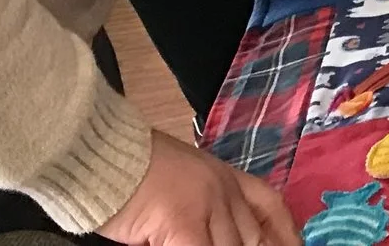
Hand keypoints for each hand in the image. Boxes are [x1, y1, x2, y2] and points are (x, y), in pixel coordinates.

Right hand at [99, 130, 295, 245]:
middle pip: (253, 238)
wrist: (101, 152)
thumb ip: (202, 210)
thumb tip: (211, 235)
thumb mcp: (180, 185)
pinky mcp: (184, 222)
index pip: (270, 206)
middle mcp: (224, 190)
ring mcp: (208, 205)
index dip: (287, 233)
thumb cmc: (128, 169)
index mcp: (225, 176)